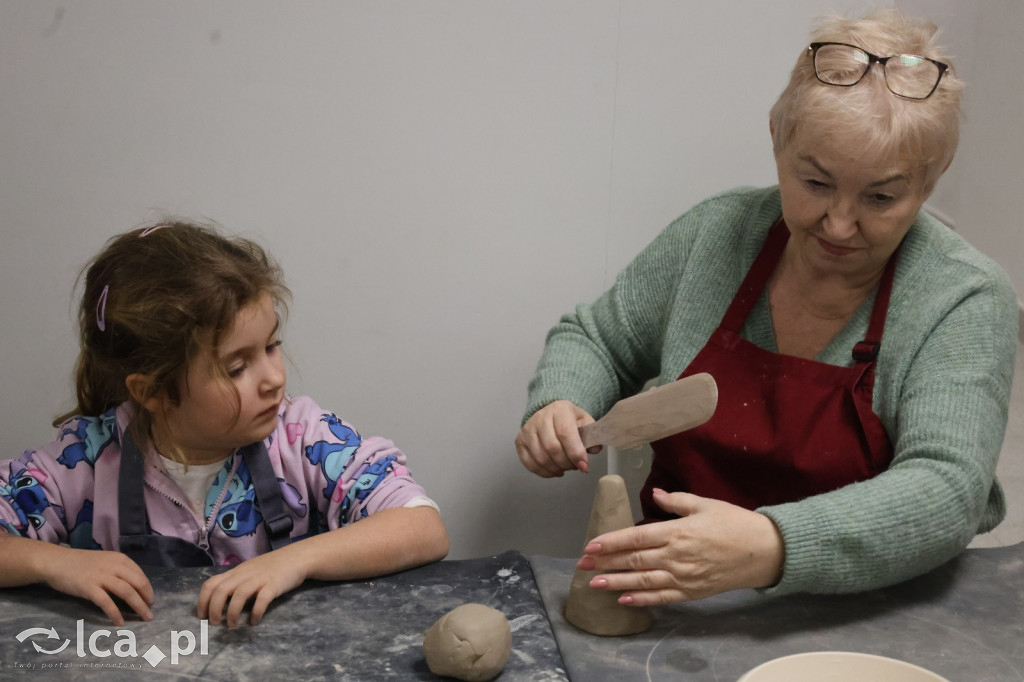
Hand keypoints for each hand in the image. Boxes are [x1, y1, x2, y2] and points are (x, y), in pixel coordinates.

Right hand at [42, 548, 153, 625]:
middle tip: (150, 613)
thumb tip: (133, 588)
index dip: (148, 590)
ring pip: (127, 592)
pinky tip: (120, 622)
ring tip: (144, 618)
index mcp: (120, 559)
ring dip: (138, 607)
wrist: (56, 562)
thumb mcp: (105, 561)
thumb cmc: (81, 564)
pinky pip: (106, 602)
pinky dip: (115, 613)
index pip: (141, 576)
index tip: (150, 601)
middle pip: (138, 584)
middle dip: (147, 600)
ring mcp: (101, 576)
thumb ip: (119, 571)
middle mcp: (114, 566)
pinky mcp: (89, 587)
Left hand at [196, 549, 306, 626]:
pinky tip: (255, 621)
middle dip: (214, 609)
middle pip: (221, 590)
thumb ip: (236, 582)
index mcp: (236, 572)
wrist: (296, 557)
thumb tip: (220, 602)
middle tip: (215, 623)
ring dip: (232, 613)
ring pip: (239, 594)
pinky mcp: (273, 585)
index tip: (202, 616)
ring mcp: (259, 579)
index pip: (211, 583)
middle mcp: (244, 575)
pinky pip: (262, 599)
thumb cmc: (272, 566)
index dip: (202, 601)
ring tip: (233, 626)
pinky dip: (256, 612)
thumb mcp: (249, 571)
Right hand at [515, 400, 601, 476]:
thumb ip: (592, 435)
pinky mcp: (519, 441)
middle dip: (567, 463)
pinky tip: (554, 470)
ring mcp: (527, 430)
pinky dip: (544, 472)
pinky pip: (530, 464)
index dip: (576, 453)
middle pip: (552, 448)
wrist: (551, 414)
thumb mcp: (584, 422)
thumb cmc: (569, 420)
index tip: (584, 466)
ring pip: (541, 458)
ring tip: (565, 467)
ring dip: (556, 469)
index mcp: (559, 409)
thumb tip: (594, 450)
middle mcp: (540, 417)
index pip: (565, 433)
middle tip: (575, 466)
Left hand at [575, 489, 783, 605]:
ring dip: (616, 583)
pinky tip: (623, 599)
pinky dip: (641, 600)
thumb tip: (656, 494)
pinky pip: (662, 598)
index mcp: (677, 532)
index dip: (611, 542)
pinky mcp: (692, 592)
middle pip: (634, 560)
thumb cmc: (734, 523)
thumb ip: (677, 501)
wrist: (764, 551)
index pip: (636, 538)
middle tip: (582, 565)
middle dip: (605, 563)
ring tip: (594, 584)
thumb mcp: (705, 504)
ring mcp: (684, 577)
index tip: (590, 545)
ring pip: (643, 581)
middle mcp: (677, 556)